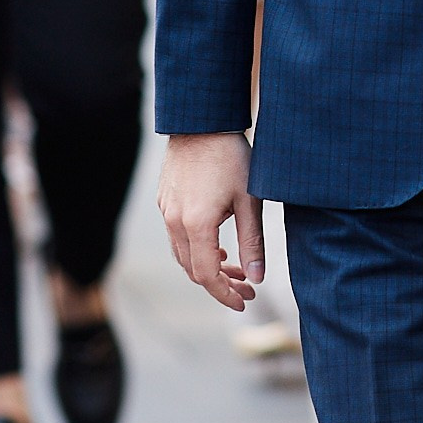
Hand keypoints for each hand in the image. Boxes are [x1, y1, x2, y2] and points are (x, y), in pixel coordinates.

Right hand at [157, 132, 262, 309]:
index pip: (207, 276)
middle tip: (247, 287)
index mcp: (197, 225)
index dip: (226, 295)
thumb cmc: (231, 157)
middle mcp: (174, 222)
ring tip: (235, 267)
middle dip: (220, 285)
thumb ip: (253, 243)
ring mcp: (166, 211)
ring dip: (208, 267)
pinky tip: (217, 245)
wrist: (201, 121)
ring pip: (183, 256)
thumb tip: (258, 279)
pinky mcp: (165, 201)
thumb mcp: (250, 201)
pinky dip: (196, 250)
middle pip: (193, 271)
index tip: (245, 302)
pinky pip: (177, 238)